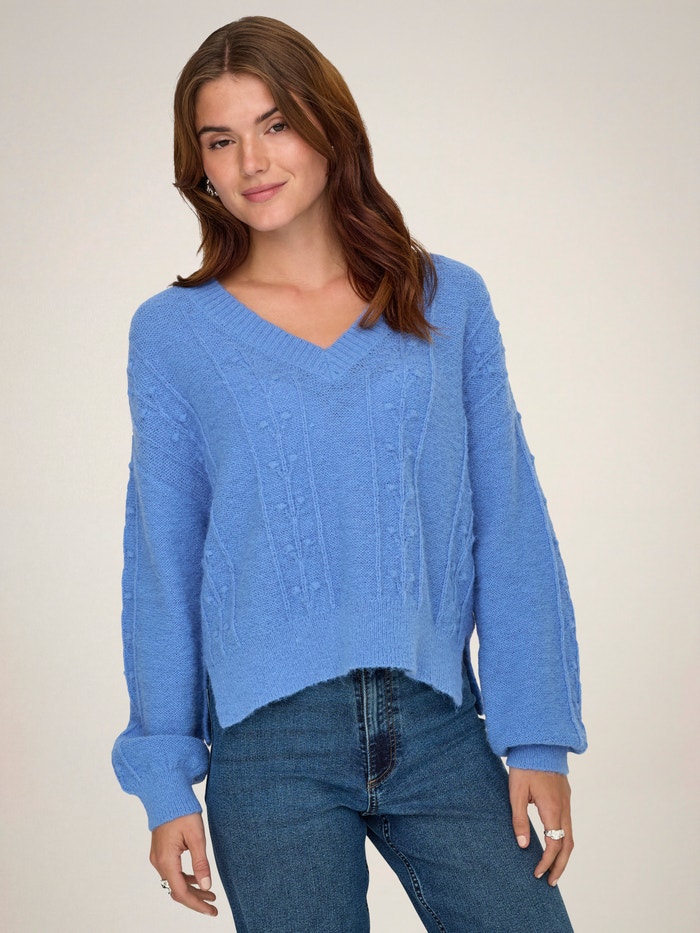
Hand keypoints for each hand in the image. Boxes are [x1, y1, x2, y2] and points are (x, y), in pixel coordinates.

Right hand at [150, 812, 217, 915]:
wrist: (166, 794)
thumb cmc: (182, 811)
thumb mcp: (196, 837)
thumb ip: (201, 863)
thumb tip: (206, 886)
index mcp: (167, 860)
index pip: (181, 892)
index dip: (197, 904)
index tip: (212, 910)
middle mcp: (159, 862)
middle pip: (177, 890)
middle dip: (196, 899)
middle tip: (213, 905)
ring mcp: (158, 857)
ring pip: (174, 882)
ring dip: (191, 890)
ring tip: (210, 894)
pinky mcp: (160, 852)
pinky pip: (172, 872)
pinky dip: (185, 879)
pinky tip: (198, 879)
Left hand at [508, 768, 573, 885]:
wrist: (538, 742)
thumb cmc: (525, 765)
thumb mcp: (516, 793)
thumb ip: (520, 820)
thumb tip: (524, 845)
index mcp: (552, 808)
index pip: (554, 844)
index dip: (547, 862)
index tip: (537, 873)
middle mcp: (564, 807)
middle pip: (568, 844)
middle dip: (560, 865)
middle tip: (550, 881)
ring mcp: (566, 801)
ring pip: (570, 834)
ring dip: (563, 853)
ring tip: (553, 867)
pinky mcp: (564, 795)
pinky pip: (567, 823)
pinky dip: (563, 839)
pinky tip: (554, 842)